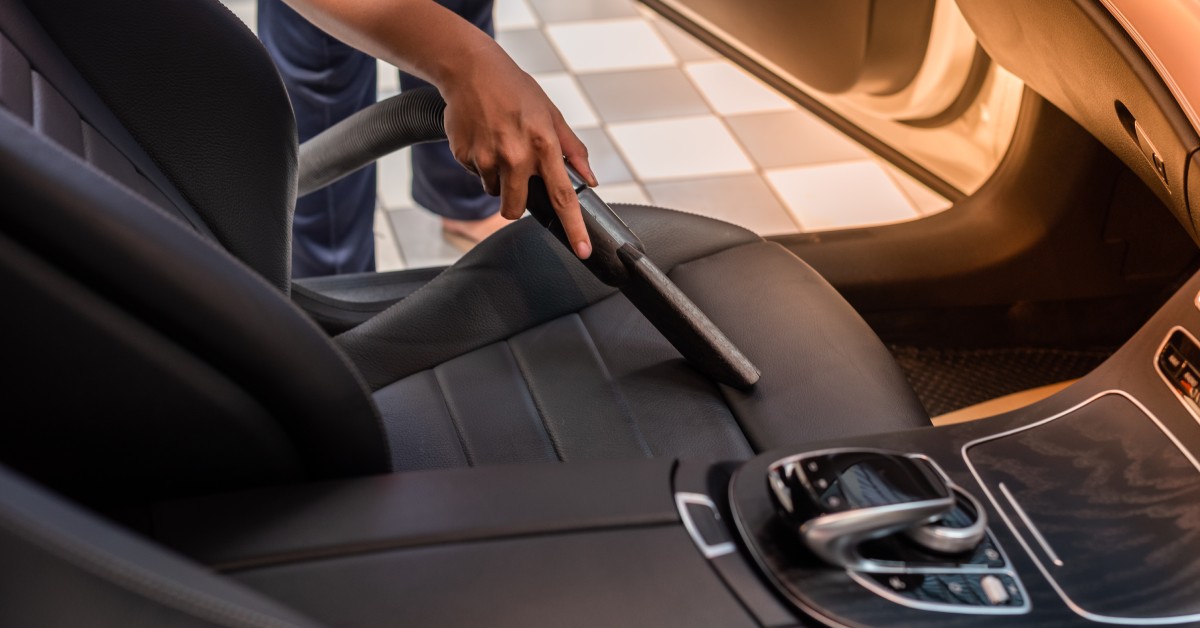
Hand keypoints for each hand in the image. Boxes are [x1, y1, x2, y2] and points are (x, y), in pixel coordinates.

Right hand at [440, 46, 596, 258]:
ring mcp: (487, 156)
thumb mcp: (552, 114)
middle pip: (515, 208)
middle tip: (516, 175)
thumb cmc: (516, 90)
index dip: (574, 227)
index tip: (583, 250)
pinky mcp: (464, 155)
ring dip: (498, 178)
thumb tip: (590, 179)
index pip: (563, 196)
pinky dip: (480, 163)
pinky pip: (476, 174)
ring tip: (499, 145)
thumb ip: (572, 150)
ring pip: (494, 192)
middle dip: (516, 203)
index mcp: (543, 144)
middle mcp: (515, 155)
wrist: (471, 70)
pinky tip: (483, 137)